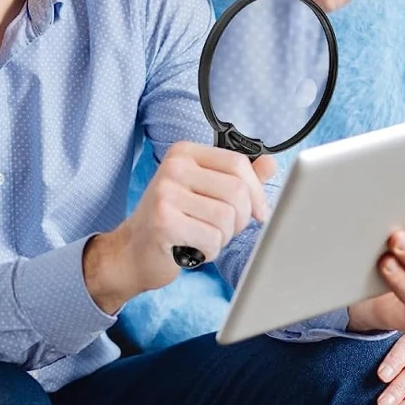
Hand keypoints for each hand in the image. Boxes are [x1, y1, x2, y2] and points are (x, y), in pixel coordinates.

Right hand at [84, 141, 275, 312]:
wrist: (133, 252)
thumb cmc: (174, 220)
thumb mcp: (205, 192)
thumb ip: (238, 177)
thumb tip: (271, 164)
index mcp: (184, 152)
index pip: (238, 164)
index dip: (257, 192)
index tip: (259, 213)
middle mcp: (173, 167)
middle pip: (237, 191)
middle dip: (241, 220)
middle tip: (223, 231)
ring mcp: (165, 193)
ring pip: (227, 218)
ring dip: (223, 238)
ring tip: (202, 238)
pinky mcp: (163, 222)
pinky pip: (211, 239)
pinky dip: (209, 251)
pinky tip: (192, 249)